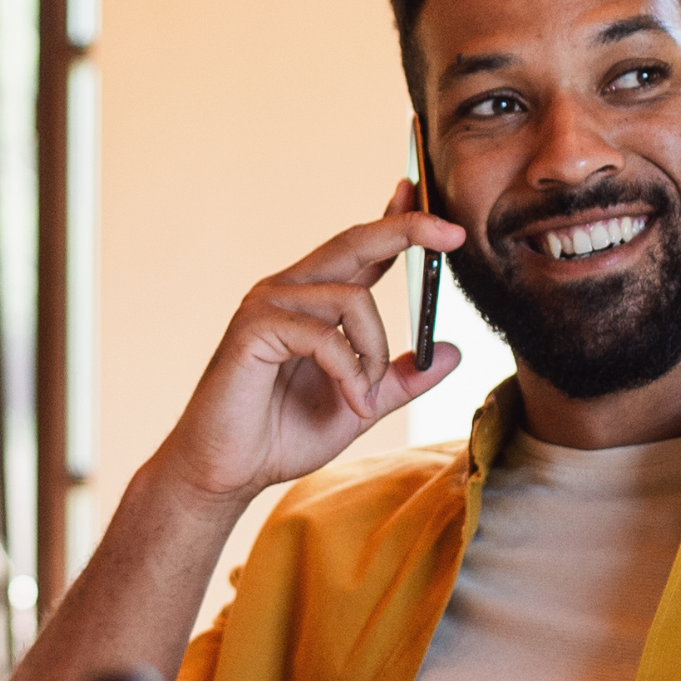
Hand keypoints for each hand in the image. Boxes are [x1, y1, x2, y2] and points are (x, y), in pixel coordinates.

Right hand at [145, 186, 465, 510]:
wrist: (225, 472)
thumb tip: (454, 352)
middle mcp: (289, 291)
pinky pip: (324, 336)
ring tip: (365, 398)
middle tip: (454, 234)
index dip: (397, 222)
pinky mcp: (254, 329)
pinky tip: (352, 402)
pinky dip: (350, 371)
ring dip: (376, 353)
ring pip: (353, 299)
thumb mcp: (361, 404)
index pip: (361, 249)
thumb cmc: (281, 436)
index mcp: (312, 301)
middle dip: (407, 229)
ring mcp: (267, 305)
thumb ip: (402, 378)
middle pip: (355, 241)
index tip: (435, 208)